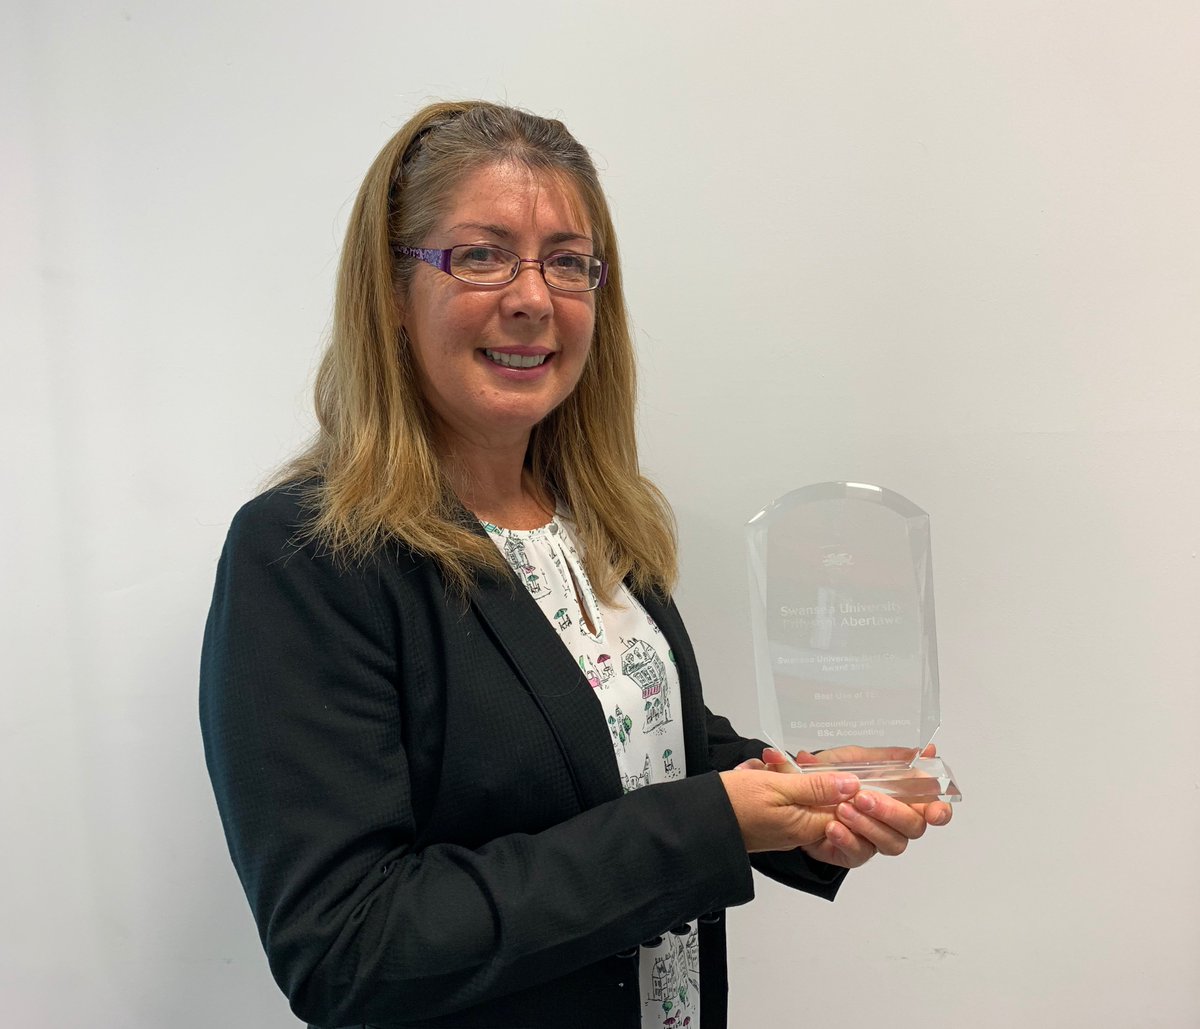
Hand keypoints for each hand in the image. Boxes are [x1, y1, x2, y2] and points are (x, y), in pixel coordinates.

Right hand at [719, 766, 860, 853]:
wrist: (699, 820)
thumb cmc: (733, 804)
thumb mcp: (778, 786)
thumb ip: (816, 787)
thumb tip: (851, 785)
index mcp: (806, 826)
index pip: (843, 807)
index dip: (835, 782)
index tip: (817, 766)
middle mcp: (799, 832)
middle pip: (818, 796)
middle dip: (799, 773)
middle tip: (774, 762)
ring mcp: (783, 828)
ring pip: (797, 793)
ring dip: (779, 774)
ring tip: (757, 767)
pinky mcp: (770, 822)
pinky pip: (780, 798)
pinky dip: (769, 782)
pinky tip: (752, 773)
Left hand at [734, 745, 951, 868]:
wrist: (794, 795)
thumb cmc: (831, 774)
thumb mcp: (855, 757)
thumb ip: (888, 757)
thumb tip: (923, 750)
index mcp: (899, 796)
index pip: (931, 807)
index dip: (939, 810)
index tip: (935, 809)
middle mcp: (892, 822)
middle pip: (913, 827)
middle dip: (892, 812)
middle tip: (864, 797)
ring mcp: (874, 839)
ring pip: (890, 842)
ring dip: (868, 825)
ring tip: (842, 809)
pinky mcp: (853, 854)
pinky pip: (859, 854)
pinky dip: (847, 839)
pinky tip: (832, 827)